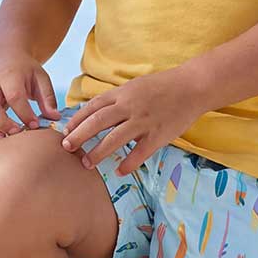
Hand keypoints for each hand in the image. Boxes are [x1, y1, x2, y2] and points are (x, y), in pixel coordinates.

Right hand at [0, 53, 59, 147]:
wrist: (5, 59)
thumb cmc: (26, 72)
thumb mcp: (41, 78)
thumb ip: (48, 98)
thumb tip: (54, 118)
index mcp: (10, 75)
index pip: (14, 96)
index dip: (24, 113)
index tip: (35, 125)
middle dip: (1, 123)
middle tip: (16, 135)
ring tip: (2, 142)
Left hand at [58, 68, 207, 175]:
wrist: (192, 86)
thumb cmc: (163, 86)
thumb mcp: (135, 86)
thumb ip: (116, 99)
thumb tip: (94, 111)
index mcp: (122, 93)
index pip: (92, 107)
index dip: (76, 119)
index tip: (65, 131)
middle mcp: (129, 106)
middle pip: (97, 122)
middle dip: (79, 136)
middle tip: (66, 147)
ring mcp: (144, 121)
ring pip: (114, 139)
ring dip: (97, 152)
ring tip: (86, 163)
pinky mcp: (158, 134)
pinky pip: (140, 152)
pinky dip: (128, 163)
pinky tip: (119, 171)